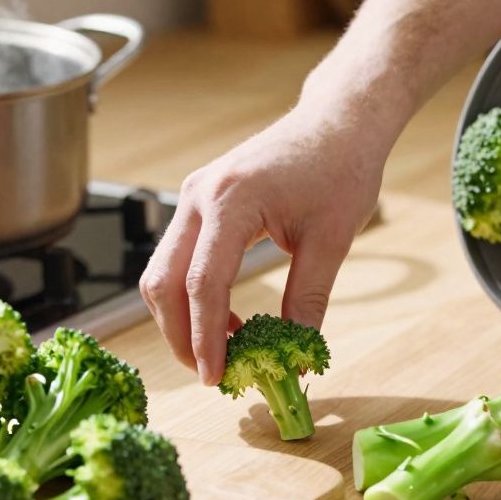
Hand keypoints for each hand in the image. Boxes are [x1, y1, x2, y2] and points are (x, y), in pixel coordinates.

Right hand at [140, 105, 388, 384]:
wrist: (337, 122)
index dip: (205, 338)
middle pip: (162, 282)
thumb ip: (308, 301)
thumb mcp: (332, 241)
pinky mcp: (198, 203)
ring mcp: (192, 197)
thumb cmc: (340, 169)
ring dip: (180, 318)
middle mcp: (199, 197)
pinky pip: (176, 258)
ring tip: (222, 352)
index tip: (216, 376)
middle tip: (211, 374)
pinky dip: (190, 296)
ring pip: (160, 272)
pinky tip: (228, 320)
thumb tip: (297, 357)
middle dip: (179, 336)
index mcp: (231, 202)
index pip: (202, 284)